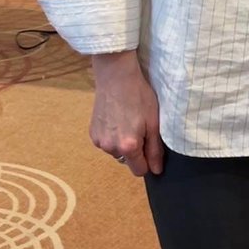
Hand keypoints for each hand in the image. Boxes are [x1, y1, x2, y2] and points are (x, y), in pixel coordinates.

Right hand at [89, 51, 164, 176]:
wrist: (116, 77)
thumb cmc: (139, 96)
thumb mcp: (154, 122)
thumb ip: (155, 149)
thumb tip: (157, 171)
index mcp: (128, 146)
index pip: (139, 170)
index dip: (147, 162)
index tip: (150, 147)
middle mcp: (110, 148)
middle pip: (127, 161)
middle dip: (134, 151)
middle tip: (139, 128)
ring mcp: (99, 141)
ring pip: (115, 151)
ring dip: (122, 143)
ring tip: (127, 121)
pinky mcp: (92, 133)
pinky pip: (106, 142)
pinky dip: (112, 136)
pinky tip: (116, 119)